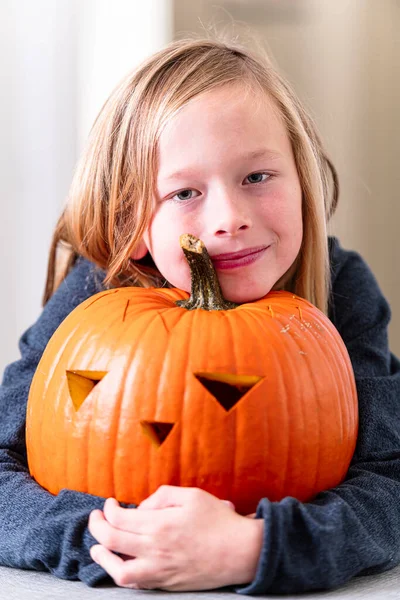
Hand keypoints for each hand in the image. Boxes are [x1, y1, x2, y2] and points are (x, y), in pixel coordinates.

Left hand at [88, 486, 263, 590]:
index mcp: (160, 524)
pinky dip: (123, 573)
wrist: (241, 552)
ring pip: (119, 571)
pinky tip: (120, 564)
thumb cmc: (218, 520)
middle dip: (97, 527)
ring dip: (103, 558)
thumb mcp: (191, 495)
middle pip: (112, 541)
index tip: (110, 503)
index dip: (108, 509)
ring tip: (98, 547)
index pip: (119, 518)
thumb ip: (161, 496)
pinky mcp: (167, 584)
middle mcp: (156, 549)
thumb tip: (140, 508)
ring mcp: (160, 570)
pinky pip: (137, 583)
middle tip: (96, 518)